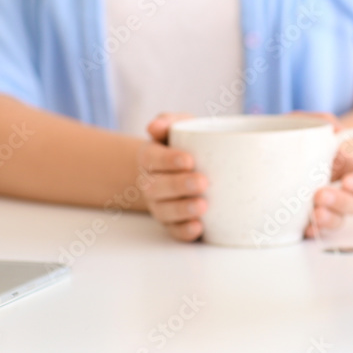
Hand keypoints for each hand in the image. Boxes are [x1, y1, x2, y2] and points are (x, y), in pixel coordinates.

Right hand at [140, 112, 207, 241]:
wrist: (185, 169)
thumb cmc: (185, 143)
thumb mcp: (180, 126)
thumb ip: (169, 121)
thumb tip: (155, 126)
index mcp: (150, 157)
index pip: (152, 158)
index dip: (168, 160)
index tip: (189, 159)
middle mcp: (150, 183)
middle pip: (156, 187)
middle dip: (179, 186)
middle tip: (202, 181)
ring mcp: (159, 205)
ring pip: (164, 211)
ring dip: (183, 210)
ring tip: (203, 206)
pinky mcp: (172, 223)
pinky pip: (173, 231)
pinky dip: (184, 232)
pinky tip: (198, 228)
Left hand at [297, 111, 352, 236]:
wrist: (277, 152)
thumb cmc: (303, 139)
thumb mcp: (312, 124)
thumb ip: (324, 122)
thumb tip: (334, 130)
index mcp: (352, 171)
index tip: (348, 180)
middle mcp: (343, 192)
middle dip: (341, 201)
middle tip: (321, 195)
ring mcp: (327, 207)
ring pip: (338, 220)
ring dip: (329, 219)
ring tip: (315, 213)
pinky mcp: (309, 219)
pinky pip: (317, 230)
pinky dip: (313, 231)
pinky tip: (306, 229)